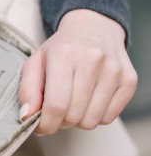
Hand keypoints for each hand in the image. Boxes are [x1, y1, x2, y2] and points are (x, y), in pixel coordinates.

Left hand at [19, 9, 137, 134]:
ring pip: (91, 121)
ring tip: (72, 104)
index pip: (56, 105)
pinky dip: (95, 116)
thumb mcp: (35, 63)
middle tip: (56, 111)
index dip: (46, 124)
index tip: (41, 127)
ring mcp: (114, 71)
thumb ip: (27, 90)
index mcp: (64, 55)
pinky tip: (89, 101)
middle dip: (60, 122)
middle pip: (73, 116)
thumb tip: (26, 116)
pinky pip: (109, 118)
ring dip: (78, 120)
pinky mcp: (129, 80)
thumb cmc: (60, 50)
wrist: (93, 28)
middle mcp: (93, 61)